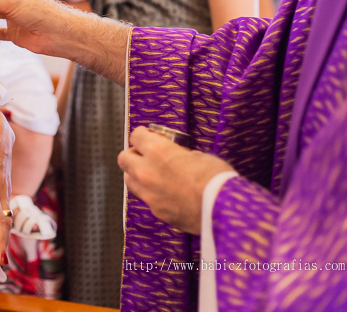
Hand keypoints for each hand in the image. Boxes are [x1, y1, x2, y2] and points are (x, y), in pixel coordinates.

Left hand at [117, 126, 234, 233]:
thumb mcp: (201, 156)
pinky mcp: (157, 212)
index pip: (136, 136)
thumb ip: (182, 154)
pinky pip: (146, 198)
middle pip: (123, 158)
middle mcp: (146, 172)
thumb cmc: (216, 179)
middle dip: (133, 154)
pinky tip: (166, 193)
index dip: (143, 134)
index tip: (148, 135)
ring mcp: (149, 194)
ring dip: (136, 174)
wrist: (223, 210)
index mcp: (158, 152)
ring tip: (152, 174)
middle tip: (146, 154)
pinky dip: (151, 193)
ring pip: (129, 180)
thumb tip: (179, 157)